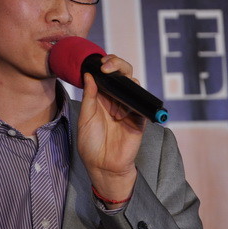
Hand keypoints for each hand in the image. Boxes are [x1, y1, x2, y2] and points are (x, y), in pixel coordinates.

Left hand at [77, 55, 146, 207]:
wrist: (103, 166)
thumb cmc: (91, 143)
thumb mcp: (85, 118)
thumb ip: (89, 97)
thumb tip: (89, 75)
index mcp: (102, 98)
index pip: (107, 75)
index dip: (106, 65)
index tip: (100, 63)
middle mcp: (116, 100)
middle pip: (122, 75)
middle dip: (117, 65)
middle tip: (107, 66)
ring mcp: (129, 108)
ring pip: (134, 85)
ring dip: (125, 82)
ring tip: (114, 89)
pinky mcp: (139, 118)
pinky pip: (142, 103)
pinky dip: (137, 100)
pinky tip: (126, 104)